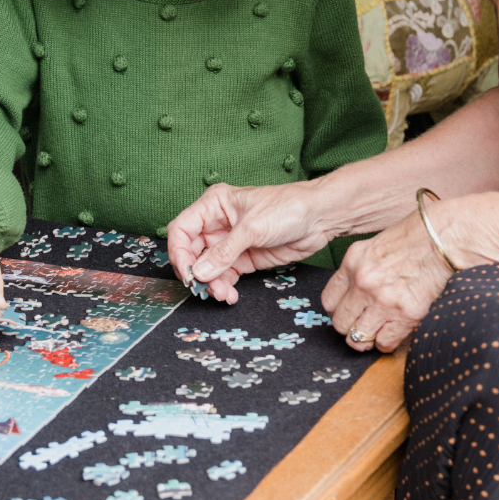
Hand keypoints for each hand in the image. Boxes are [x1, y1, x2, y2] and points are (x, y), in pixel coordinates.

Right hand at [168, 182, 335, 304]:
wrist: (319, 218)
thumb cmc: (288, 207)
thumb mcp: (251, 228)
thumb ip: (224, 252)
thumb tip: (199, 272)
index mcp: (214, 205)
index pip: (182, 229)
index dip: (178, 252)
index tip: (186, 272)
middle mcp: (217, 223)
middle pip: (191, 251)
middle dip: (195, 272)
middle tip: (202, 288)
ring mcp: (230, 243)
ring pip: (207, 268)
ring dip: (211, 284)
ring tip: (222, 294)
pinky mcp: (243, 259)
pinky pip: (224, 276)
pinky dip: (224, 287)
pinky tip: (230, 294)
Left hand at [319, 208, 455, 352]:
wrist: (447, 237)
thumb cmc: (418, 236)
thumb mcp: (378, 244)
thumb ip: (363, 268)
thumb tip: (356, 291)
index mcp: (353, 262)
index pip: (329, 301)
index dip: (339, 310)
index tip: (349, 311)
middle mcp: (364, 283)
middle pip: (341, 323)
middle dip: (351, 327)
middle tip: (363, 324)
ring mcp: (384, 301)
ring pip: (358, 337)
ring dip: (367, 337)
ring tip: (378, 330)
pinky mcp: (406, 315)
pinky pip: (385, 342)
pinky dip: (388, 341)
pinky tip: (395, 331)